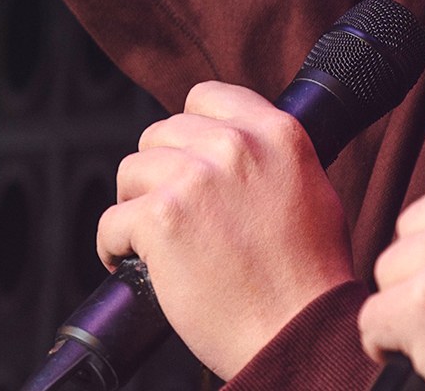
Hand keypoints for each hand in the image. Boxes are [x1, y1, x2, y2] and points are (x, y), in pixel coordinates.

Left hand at [97, 80, 353, 378]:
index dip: (190, 128)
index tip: (188, 157)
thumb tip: (239, 149)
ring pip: (131, 171)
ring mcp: (196, 178)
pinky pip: (111, 221)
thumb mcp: (313, 189)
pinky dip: (116, 246)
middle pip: (161, 131)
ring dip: (136, 205)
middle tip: (172, 208)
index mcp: (277, 131)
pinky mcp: (162, 218)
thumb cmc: (310, 272)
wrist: (297, 326)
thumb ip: (274, 159)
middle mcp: (236, 144)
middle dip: (159, 169)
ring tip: (154, 238)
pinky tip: (138, 264)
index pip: (207, 96)